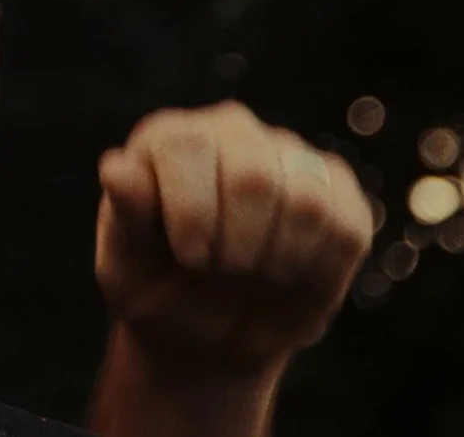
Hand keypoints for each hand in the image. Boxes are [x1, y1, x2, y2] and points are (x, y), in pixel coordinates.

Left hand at [94, 100, 374, 378]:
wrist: (209, 331)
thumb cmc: (157, 290)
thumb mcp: (126, 266)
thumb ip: (126, 218)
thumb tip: (116, 167)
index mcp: (168, 137)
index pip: (187, 145)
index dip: (193, 212)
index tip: (191, 259)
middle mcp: (231, 131)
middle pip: (254, 176)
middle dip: (239, 248)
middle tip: (224, 275)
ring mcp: (289, 155)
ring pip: (308, 202)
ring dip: (279, 264)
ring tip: (254, 282)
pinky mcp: (336, 190)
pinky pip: (347, 228)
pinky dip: (319, 274)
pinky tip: (290, 284)